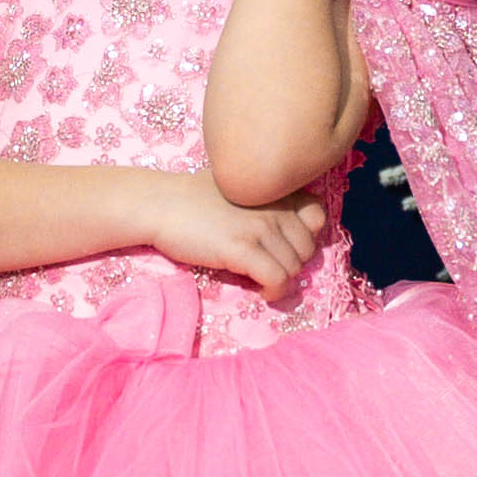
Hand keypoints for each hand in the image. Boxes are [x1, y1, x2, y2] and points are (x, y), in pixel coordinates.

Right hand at [138, 171, 325, 297]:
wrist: (159, 204)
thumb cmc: (191, 197)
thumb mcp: (236, 186)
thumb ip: (262, 199)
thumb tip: (280, 224)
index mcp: (273, 190)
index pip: (317, 215)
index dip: (305, 235)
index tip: (285, 246)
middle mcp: (274, 206)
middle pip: (307, 248)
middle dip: (290, 263)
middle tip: (267, 268)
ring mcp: (260, 227)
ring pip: (294, 267)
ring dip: (279, 280)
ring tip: (259, 280)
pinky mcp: (243, 249)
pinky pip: (278, 279)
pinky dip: (274, 291)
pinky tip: (259, 290)